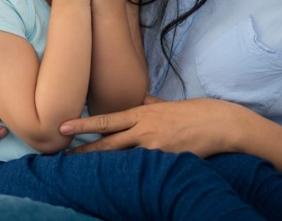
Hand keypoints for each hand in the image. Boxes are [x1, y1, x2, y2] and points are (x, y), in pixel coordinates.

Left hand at [59, 96, 242, 157]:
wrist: (219, 123)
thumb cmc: (193, 113)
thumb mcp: (166, 104)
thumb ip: (150, 104)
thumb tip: (140, 100)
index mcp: (142, 113)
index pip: (106, 120)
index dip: (83, 124)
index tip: (64, 126)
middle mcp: (144, 130)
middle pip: (107, 143)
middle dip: (84, 150)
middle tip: (62, 156)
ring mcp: (154, 147)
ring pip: (122, 158)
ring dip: (104, 165)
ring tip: (84, 172)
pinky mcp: (166, 161)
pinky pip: (143, 168)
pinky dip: (130, 173)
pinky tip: (118, 180)